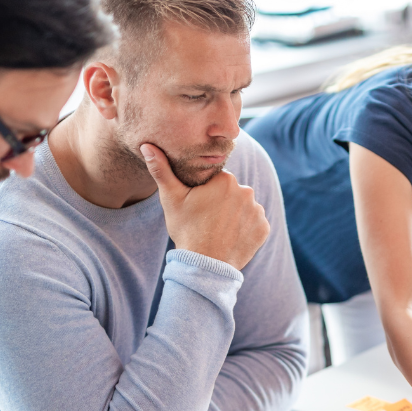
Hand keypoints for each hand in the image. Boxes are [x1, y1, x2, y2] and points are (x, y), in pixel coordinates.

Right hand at [141, 143, 268, 270]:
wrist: (205, 265)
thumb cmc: (186, 230)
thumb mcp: (171, 199)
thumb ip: (161, 170)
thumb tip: (147, 145)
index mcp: (225, 179)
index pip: (216, 180)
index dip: (205, 193)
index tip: (198, 206)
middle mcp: (246, 191)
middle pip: (231, 194)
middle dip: (221, 203)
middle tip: (207, 220)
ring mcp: (257, 211)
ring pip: (244, 208)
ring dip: (234, 216)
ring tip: (218, 230)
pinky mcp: (264, 228)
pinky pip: (254, 224)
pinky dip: (245, 230)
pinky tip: (230, 238)